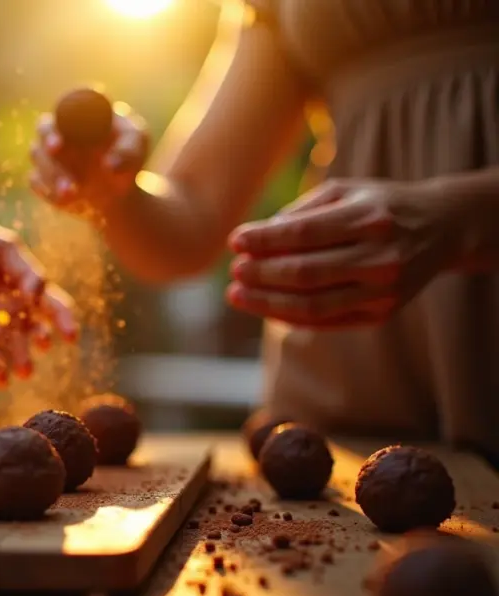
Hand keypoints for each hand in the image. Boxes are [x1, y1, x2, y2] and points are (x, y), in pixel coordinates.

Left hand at [0, 215, 78, 386]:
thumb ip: (23, 265)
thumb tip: (39, 291)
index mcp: (26, 290)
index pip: (54, 307)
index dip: (66, 322)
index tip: (68, 337)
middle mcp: (12, 314)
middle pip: (28, 342)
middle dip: (28, 357)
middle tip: (25, 366)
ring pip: (3, 357)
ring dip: (4, 371)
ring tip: (0, 376)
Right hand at [29, 103, 148, 214]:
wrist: (117, 191)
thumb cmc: (128, 157)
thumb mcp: (137, 147)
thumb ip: (128, 150)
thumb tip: (110, 166)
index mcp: (83, 111)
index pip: (70, 101)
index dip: (67, 109)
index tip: (72, 118)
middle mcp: (60, 127)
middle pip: (45, 125)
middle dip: (48, 136)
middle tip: (56, 148)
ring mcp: (48, 152)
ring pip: (38, 154)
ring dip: (52, 172)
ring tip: (72, 192)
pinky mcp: (41, 175)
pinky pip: (36, 180)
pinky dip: (49, 191)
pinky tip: (67, 201)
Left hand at [225, 179, 457, 326]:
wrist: (444, 228)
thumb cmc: (380, 205)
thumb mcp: (346, 192)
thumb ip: (301, 213)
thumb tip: (256, 238)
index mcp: (369, 218)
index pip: (303, 234)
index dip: (264, 240)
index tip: (235, 240)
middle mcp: (380, 257)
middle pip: (305, 273)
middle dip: (261, 274)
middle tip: (234, 270)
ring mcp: (383, 290)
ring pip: (312, 305)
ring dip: (267, 303)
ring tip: (237, 294)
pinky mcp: (382, 313)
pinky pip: (326, 321)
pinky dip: (290, 316)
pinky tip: (265, 306)